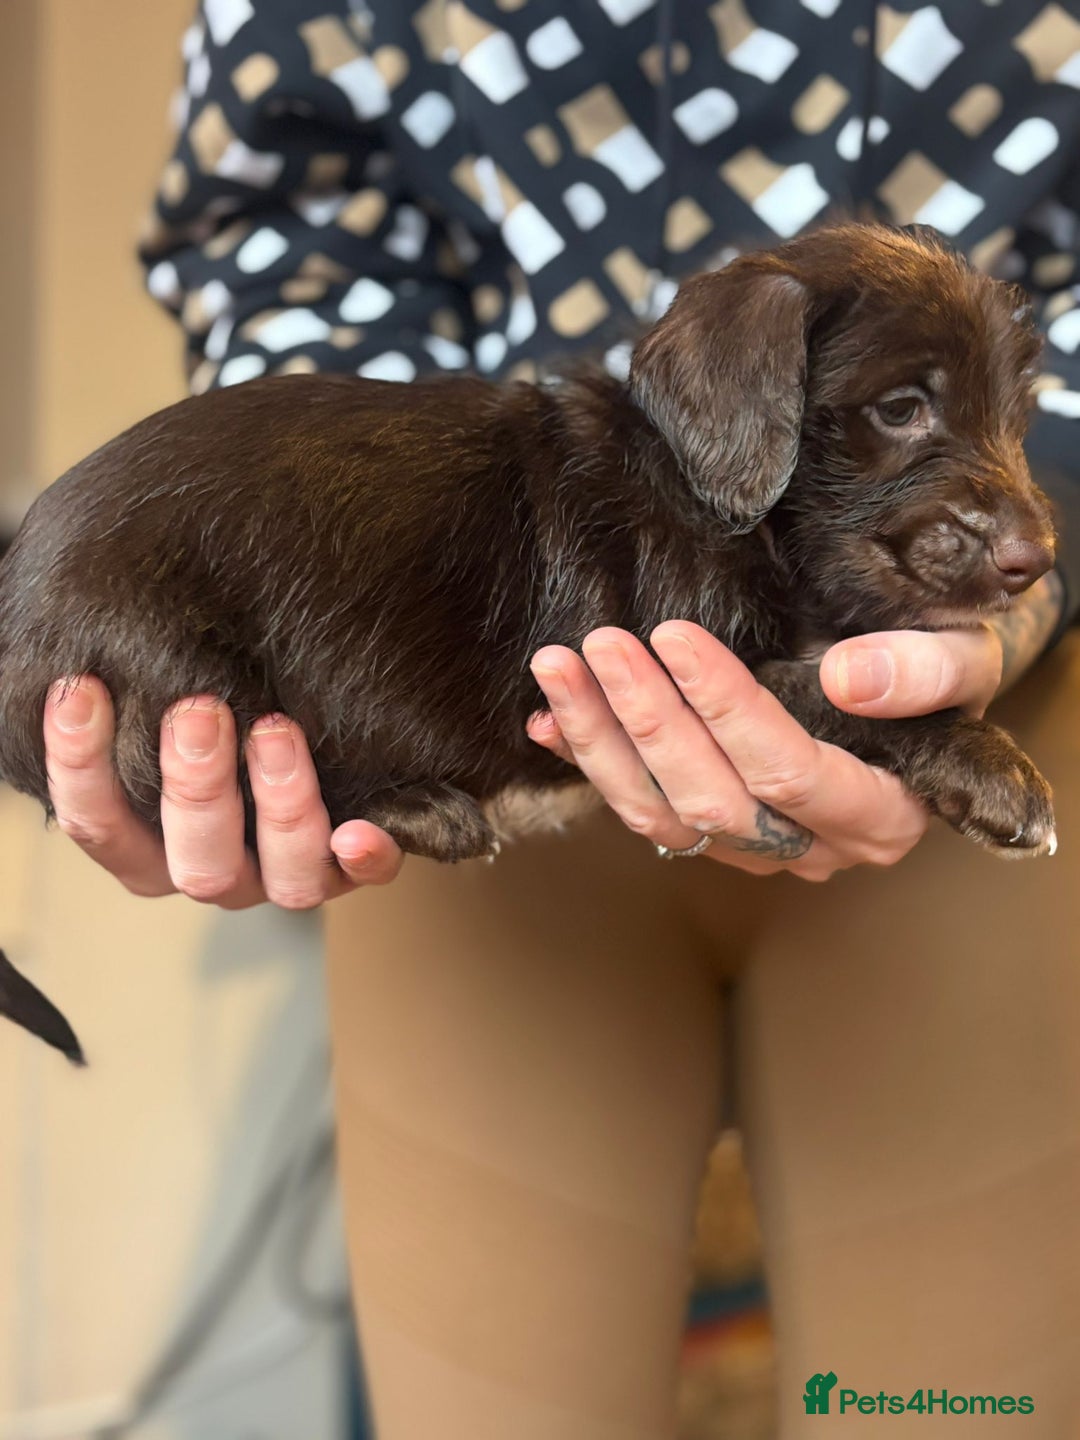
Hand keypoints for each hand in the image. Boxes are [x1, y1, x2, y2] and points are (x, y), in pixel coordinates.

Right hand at [43, 677, 402, 907]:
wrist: (295, 716)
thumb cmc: (208, 699)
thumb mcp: (164, 698)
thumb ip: (138, 691)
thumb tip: (100, 647)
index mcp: (149, 846)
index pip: (99, 824)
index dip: (81, 764)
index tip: (82, 690)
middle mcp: (214, 868)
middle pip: (195, 864)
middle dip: (196, 785)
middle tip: (198, 709)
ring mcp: (283, 876)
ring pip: (282, 879)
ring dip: (281, 807)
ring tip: (276, 731)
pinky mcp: (351, 867)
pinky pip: (366, 878)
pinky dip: (366, 858)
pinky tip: (359, 831)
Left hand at [527, 619, 1009, 881]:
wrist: (912, 695)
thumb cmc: (939, 675)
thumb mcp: (964, 659)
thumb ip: (926, 670)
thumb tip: (852, 678)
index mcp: (875, 815)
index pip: (788, 772)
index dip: (727, 708)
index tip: (675, 637)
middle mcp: (807, 846)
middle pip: (709, 799)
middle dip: (647, 720)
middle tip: (601, 644)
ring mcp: (751, 848)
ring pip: (659, 816)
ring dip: (599, 741)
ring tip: (557, 668)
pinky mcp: (708, 831)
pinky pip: (638, 810)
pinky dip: (589, 761)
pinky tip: (546, 716)